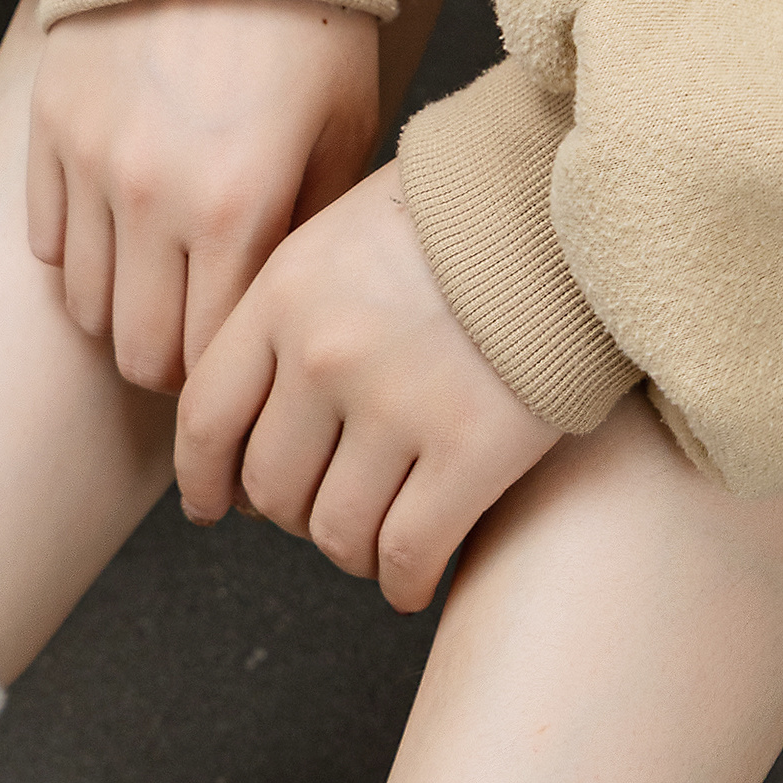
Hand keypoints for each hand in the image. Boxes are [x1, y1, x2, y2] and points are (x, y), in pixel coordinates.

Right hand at [28, 0, 379, 393]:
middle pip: (139, 349)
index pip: (212, 355)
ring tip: (159, 295)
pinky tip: (119, 237)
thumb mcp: (346, 128)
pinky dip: (79, 258)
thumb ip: (311, 234)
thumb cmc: (310, 18)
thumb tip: (284, 322)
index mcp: (237, 207)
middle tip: (198, 345)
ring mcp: (89, 161)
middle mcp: (151, 194)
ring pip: (84, 306)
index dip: (226, 380)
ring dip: (121, 316)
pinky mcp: (49, 125)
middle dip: (171, 364)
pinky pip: (46, 241)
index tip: (241, 370)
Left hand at [176, 162, 556, 612]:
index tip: (212, 506)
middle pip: (270, 487)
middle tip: (322, 514)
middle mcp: (326, 355)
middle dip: (289, 516)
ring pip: (335, 532)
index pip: (208, 417)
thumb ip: (292, 309)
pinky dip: (402, 583)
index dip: (205, 479)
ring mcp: (397, 404)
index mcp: (283, 295)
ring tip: (374, 545)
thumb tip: (249, 411)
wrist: (578, 198)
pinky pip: (408, 552)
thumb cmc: (466, 216)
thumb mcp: (345, 231)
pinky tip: (411, 584)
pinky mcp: (474, 447)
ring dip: (349, 553)